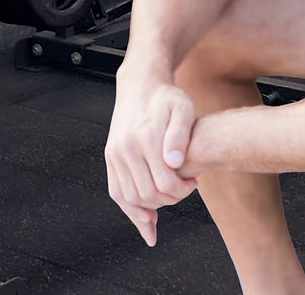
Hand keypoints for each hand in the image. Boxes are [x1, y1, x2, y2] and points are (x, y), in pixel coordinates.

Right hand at [105, 77, 199, 245]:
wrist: (140, 85)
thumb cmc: (167, 99)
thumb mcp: (183, 109)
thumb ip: (180, 135)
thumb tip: (174, 163)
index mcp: (145, 138)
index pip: (166, 184)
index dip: (184, 190)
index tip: (194, 181)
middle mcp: (125, 148)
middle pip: (149, 195)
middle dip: (171, 199)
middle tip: (185, 188)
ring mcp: (114, 154)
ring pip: (131, 199)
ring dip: (152, 207)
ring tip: (168, 198)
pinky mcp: (110, 157)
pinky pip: (117, 192)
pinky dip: (130, 210)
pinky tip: (147, 218)